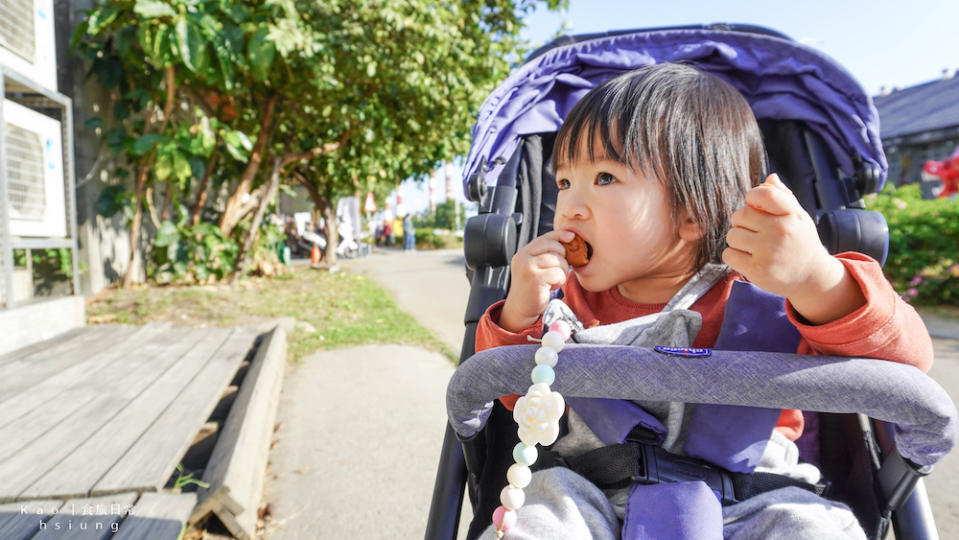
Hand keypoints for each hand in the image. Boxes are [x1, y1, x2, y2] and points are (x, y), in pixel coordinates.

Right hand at [500, 229, 573, 331]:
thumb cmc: (532, 287)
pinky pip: (558, 273)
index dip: (560, 235)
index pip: (545, 237)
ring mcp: (528, 268)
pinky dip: (559, 280)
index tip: (572, 237)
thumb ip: (545, 254)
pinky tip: (551, 286)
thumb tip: (567, 240)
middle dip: (563, 257)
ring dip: (562, 271)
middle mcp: (523, 257)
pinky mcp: (535, 279)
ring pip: (558, 260)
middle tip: (559, 270)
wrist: (521, 308)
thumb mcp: (535, 266)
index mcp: (523, 253)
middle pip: (553, 246)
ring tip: (553, 280)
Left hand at [722, 173, 863, 323]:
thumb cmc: (800, 241)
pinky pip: (728, 254)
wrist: (810, 276)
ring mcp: (768, 252)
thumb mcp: (798, 217)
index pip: (764, 194)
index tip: (754, 204)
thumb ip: (783, 197)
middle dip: (741, 221)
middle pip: (740, 215)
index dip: (752, 196)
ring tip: (753, 246)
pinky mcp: (756, 270)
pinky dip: (734, 256)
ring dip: (737, 240)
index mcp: (791, 215)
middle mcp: (780, 231)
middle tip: (753, 230)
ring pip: (732, 235)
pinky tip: (748, 258)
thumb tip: (770, 178)